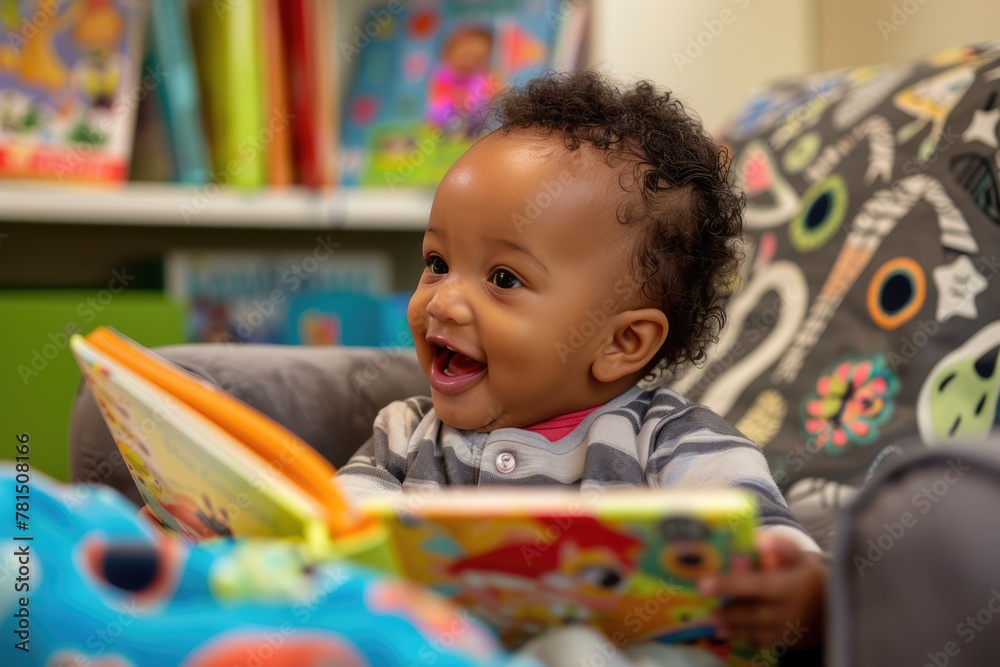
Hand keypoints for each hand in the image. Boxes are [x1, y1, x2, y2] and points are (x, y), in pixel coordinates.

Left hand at [698, 532, 825, 649]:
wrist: (836, 609)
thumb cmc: (810, 578)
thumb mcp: (801, 558)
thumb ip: (781, 546)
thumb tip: (759, 538)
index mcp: (789, 586)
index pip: (756, 585)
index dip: (730, 584)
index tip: (704, 584)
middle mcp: (787, 611)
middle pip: (753, 614)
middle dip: (727, 613)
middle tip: (705, 609)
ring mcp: (787, 631)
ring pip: (755, 631)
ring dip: (731, 627)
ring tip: (711, 621)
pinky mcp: (786, 642)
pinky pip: (761, 641)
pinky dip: (743, 637)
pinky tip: (725, 631)